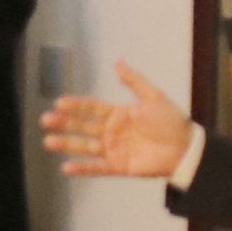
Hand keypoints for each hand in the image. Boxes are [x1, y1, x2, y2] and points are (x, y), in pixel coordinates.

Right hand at [42, 61, 190, 177]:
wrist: (187, 148)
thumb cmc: (172, 122)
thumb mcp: (154, 97)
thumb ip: (134, 81)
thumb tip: (118, 62)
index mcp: (118, 114)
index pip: (92, 108)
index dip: (76, 105)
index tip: (58, 103)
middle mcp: (112, 132)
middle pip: (83, 127)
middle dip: (64, 123)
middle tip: (45, 120)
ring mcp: (114, 150)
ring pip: (85, 146)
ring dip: (67, 144)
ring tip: (48, 142)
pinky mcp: (119, 167)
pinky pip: (97, 167)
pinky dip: (83, 168)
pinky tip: (66, 168)